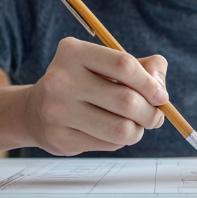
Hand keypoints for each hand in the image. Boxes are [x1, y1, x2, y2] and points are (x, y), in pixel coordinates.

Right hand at [22, 37, 168, 155]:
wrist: (36, 111)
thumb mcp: (108, 64)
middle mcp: (60, 80)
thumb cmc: (84, 83)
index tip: (161, 96)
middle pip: (126, 100)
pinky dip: (120, 140)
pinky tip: (111, 132)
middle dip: (150, 112)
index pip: (123, 65)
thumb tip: (161, 91)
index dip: (150, 83)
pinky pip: (109, 144)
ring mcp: (57, 111)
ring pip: (121, 128)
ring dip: (138, 130)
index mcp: (73, 52)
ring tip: (135, 125)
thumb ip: (144, 68)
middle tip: (155, 116)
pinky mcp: (60, 138)